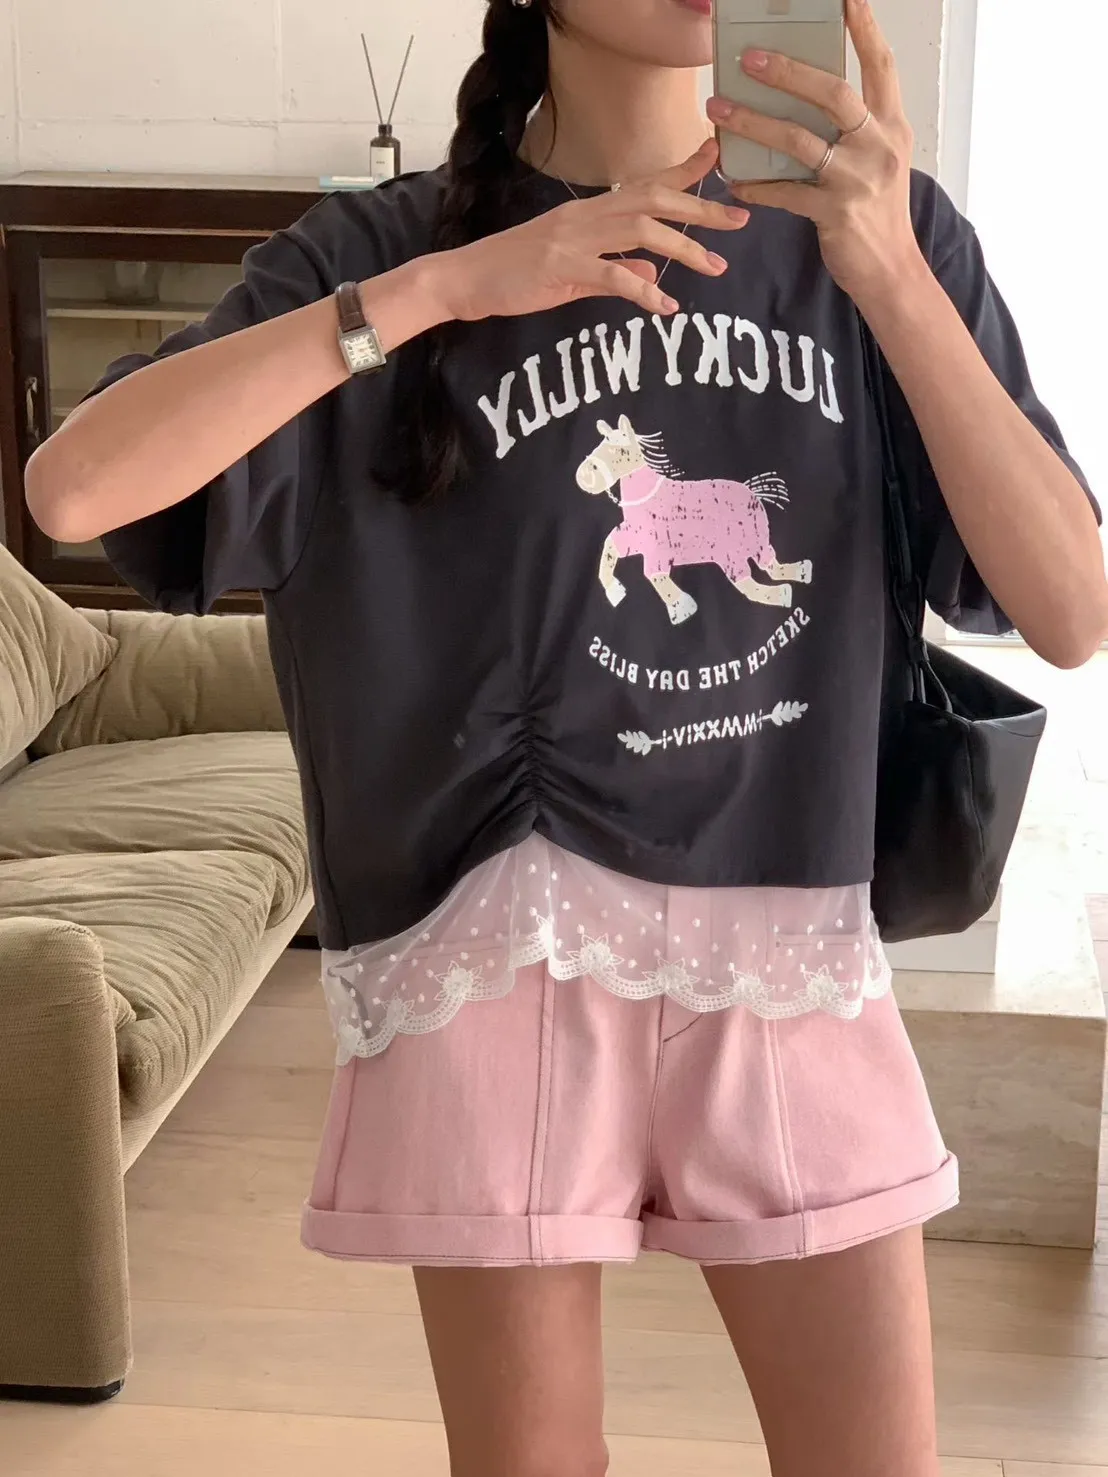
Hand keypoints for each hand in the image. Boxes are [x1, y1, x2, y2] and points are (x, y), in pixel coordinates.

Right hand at [426, 141, 748, 324]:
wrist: (467, 278)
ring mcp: (574, 240)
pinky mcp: (561, 268)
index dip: (685, 170)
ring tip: (716, 266)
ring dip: (683, 248)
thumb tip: (654, 278)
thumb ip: (616, 274)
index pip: (647, 183)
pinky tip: (665, 307)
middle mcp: (588, 216)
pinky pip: (612, 277)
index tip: (721, 158)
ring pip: (641, 231)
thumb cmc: (517, 274)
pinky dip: (643, 292)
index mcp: (592, 213)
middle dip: (701, 209)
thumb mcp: (574, 273)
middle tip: (741, 220)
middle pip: (655, 199)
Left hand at [707, 0, 923, 307]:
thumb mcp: (876, 161)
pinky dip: (756, 185)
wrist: (890, 270)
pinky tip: (733, 179)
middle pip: (833, 94)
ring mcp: (858, 180)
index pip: (880, 66)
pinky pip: (785, 193)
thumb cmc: (875, 211)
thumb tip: (802, 100)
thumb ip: (852, 131)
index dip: (863, 28)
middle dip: (789, 72)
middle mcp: (879, 146)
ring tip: (719, 109)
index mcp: (892, 126)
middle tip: (749, 57)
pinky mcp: (835, 214)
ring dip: (754, 123)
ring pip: (800, 141)